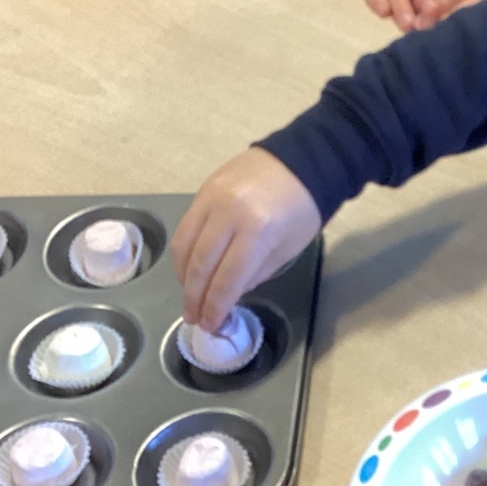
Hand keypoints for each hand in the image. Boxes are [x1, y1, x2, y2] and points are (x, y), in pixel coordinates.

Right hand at [172, 149, 322, 332]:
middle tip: (192, 317)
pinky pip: (185, 227)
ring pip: (185, 246)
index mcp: (259, 230)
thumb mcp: (288, 248)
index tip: (210, 324)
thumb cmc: (303, 209)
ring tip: (189, 295)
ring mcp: (212, 198)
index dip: (216, 306)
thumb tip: (226, 295)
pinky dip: (183, 252)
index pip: (227, 278)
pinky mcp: (203, 188)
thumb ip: (255, 274)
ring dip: (184, 276)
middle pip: (201, 265)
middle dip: (194, 297)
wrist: (302, 160)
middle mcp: (230, 213)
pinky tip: (189, 267)